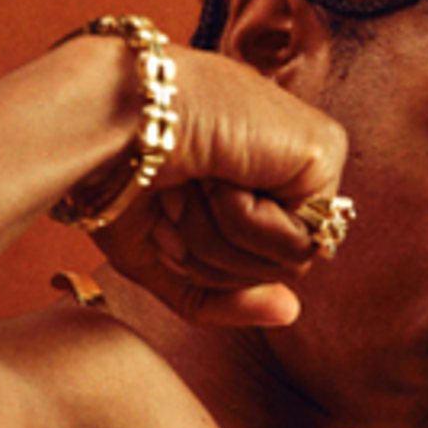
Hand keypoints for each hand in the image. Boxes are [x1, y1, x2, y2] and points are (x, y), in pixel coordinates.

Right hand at [66, 42, 348, 329]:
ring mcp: (309, 156)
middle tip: (176, 199)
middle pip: (275, 272)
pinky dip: (245, 222)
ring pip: (289, 265)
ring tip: (195, 183)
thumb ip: (217, 295)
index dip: (202, 264)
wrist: (106, 116)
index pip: (253, 267)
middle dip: (212, 256)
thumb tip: (290, 312)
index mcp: (248, 177)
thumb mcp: (157, 256)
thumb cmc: (114, 172)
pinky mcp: (322, 150)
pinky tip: (221, 172)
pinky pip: (298, 242)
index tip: (163, 218)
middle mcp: (285, 165)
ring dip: (224, 239)